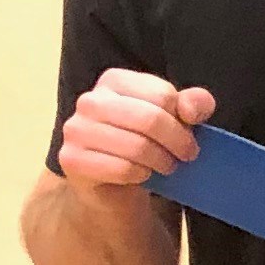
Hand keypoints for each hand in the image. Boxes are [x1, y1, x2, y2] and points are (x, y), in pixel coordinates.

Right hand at [56, 69, 213, 187]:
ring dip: (162, 162)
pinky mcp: (72, 160)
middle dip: (178, 142)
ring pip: (137, 147)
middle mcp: (90, 100)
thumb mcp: (176, 119)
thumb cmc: (146, 144)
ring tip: (166, 166)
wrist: (114, 184)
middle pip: (150, 119)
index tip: (190, 133)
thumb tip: (192, 108)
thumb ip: (192, 105)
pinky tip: (141, 175)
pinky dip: (141, 176)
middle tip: (187, 155)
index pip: (163, 95)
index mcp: (114, 80)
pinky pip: (122, 169)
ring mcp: (76, 130)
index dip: (185, 119)